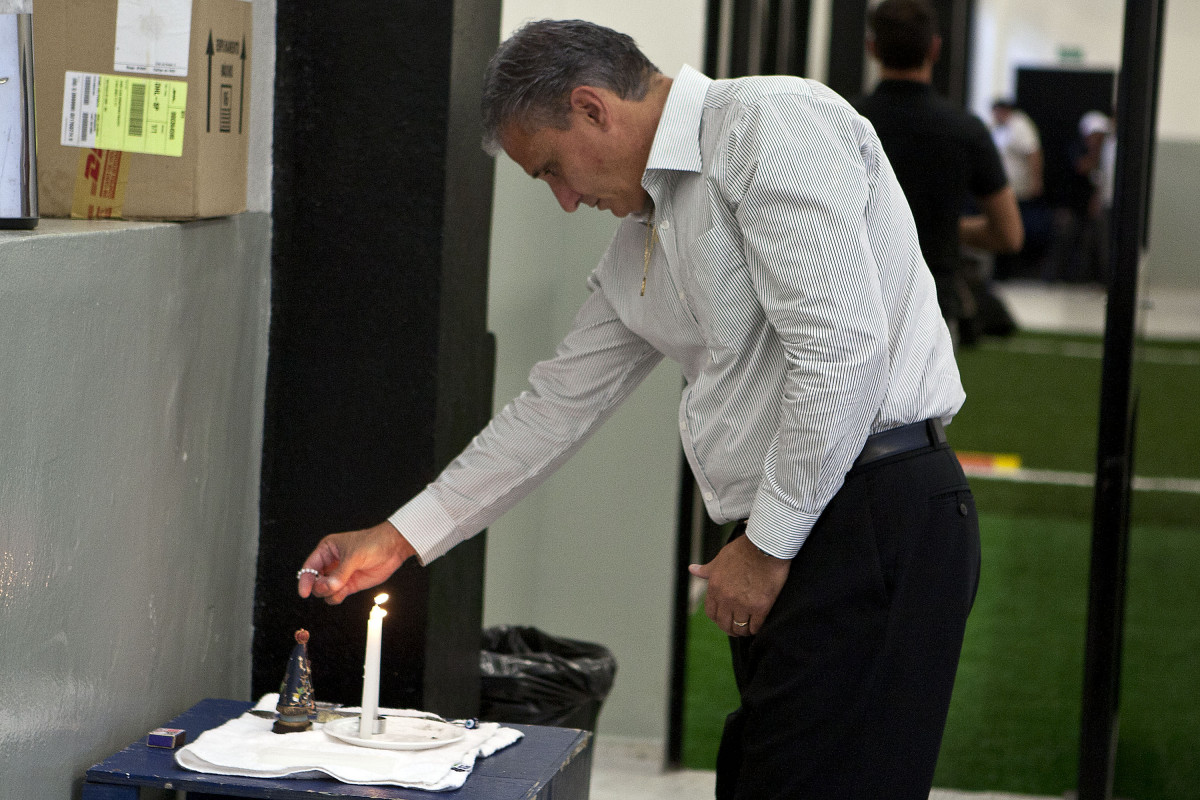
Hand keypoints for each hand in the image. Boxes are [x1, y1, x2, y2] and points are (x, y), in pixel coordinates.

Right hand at [297, 521, 416, 604]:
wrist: (393, 548)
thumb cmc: (373, 543)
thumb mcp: (354, 556)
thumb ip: (340, 574)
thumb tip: (328, 588)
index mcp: (327, 550)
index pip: (309, 567)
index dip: (305, 580)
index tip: (304, 593)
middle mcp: (331, 563)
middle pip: (315, 582)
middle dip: (320, 587)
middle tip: (331, 585)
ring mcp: (340, 575)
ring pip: (325, 591)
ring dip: (330, 593)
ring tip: (341, 586)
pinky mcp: (350, 585)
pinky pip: (336, 596)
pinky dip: (337, 597)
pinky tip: (345, 591)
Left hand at [688, 534, 790, 635]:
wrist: (766, 545)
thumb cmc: (743, 549)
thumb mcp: (720, 559)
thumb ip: (706, 569)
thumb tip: (692, 569)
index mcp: (715, 587)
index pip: (711, 613)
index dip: (718, 619)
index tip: (725, 619)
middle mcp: (726, 598)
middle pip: (724, 624)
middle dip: (730, 628)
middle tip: (737, 628)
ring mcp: (743, 603)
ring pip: (740, 628)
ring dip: (743, 631)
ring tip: (748, 629)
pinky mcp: (760, 606)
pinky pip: (755, 626)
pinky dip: (756, 628)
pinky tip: (758, 625)